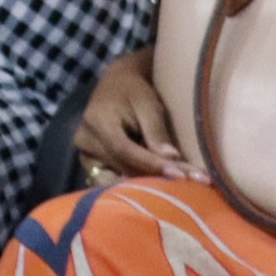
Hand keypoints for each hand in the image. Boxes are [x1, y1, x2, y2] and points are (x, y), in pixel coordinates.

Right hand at [75, 47, 191, 178]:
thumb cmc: (134, 91)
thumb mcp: (148, 104)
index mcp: (97, 121)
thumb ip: (156, 131)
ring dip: (146, 185)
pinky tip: (155, 188)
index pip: (125, 150)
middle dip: (156, 178)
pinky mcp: (91, 165)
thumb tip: (171, 158)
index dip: (152, 165)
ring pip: (118, 179)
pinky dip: (133, 185)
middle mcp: (86, 141)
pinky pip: (113, 182)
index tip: (179, 174)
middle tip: (189, 183)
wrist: (117, 85)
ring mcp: (86, 155)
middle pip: (123, 168)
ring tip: (175, 190)